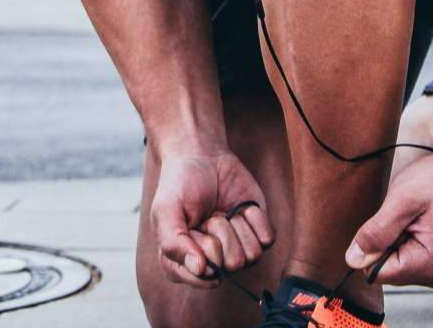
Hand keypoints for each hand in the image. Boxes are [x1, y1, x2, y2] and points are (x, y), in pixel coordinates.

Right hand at [149, 147, 274, 289]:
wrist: (202, 155)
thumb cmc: (180, 184)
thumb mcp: (165, 211)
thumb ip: (173, 243)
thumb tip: (200, 270)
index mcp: (185, 261)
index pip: (202, 277)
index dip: (201, 252)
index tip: (193, 229)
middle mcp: (213, 260)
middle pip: (230, 265)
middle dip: (219, 233)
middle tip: (208, 215)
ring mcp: (237, 248)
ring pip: (251, 256)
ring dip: (236, 226)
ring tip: (222, 211)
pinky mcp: (257, 233)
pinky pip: (266, 240)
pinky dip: (254, 219)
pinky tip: (240, 207)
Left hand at [345, 148, 432, 287]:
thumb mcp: (401, 201)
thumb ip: (376, 233)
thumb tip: (352, 260)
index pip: (378, 273)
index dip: (372, 246)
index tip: (390, 220)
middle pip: (389, 270)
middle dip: (387, 241)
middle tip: (406, 215)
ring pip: (398, 263)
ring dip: (397, 238)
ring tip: (417, 216)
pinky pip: (411, 257)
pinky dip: (408, 238)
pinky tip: (422, 220)